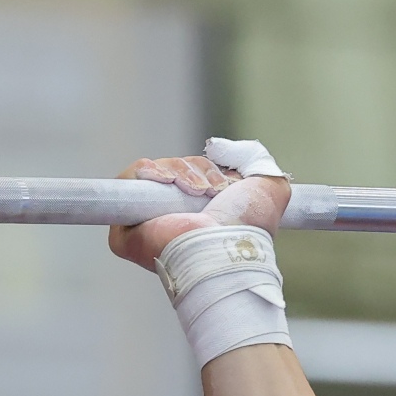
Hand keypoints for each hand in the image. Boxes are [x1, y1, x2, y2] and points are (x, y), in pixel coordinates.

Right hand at [107, 154, 292, 267]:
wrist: (224, 246)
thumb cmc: (247, 229)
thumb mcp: (270, 187)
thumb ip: (258, 163)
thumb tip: (229, 150)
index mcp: (201, 218)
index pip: (191, 177)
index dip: (202, 171)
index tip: (218, 183)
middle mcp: (173, 222)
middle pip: (172, 172)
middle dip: (192, 170)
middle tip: (209, 189)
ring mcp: (147, 226)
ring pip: (152, 173)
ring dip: (178, 171)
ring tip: (195, 191)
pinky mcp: (125, 229)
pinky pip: (127, 181)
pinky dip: (148, 171)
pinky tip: (168, 183)